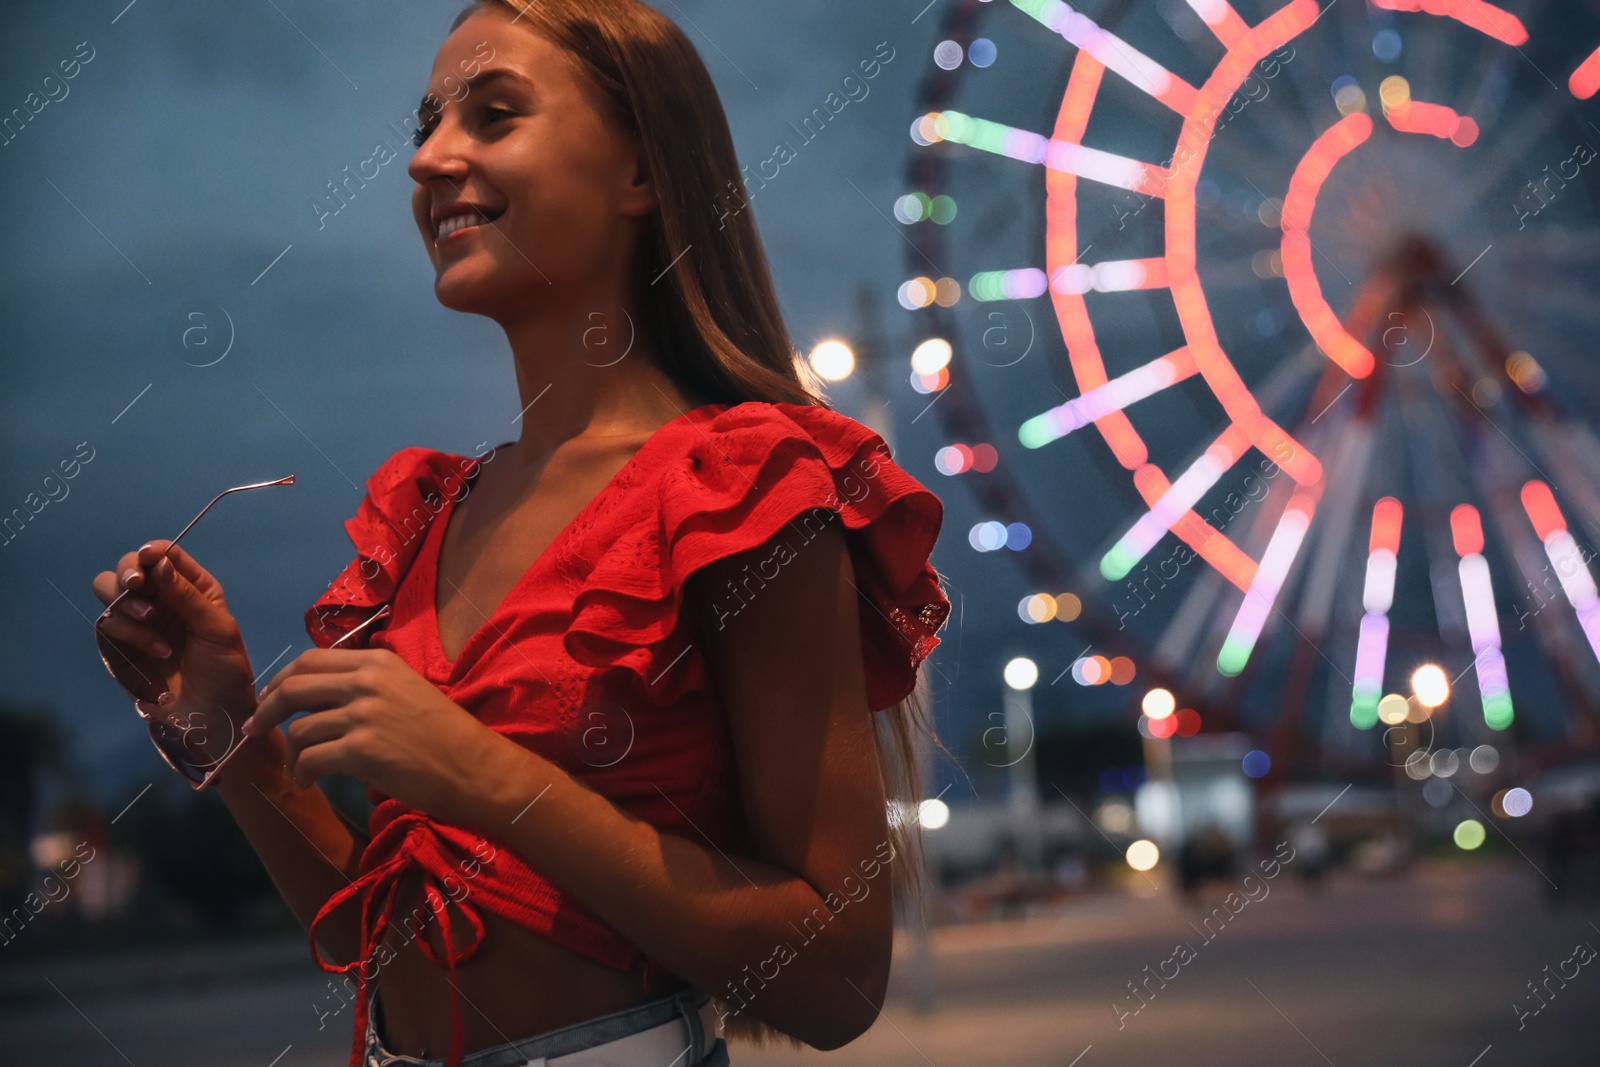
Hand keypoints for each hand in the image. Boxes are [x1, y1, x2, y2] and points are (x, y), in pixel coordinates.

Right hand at [92, 541, 257, 768]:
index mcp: (192, 588)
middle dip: (128, 572)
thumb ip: (187, 595)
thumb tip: (159, 562)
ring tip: (154, 625)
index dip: (152, 552)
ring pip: (110, 594)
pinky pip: (108, 626)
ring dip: (129, 608)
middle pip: (128, 568)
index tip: (148, 558)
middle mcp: (162, 600)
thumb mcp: (217, 629)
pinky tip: (158, 653)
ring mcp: (139, 622)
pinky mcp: (122, 646)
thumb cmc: (225, 670)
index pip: (164, 555)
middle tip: (137, 585)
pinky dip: (130, 635)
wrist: (212, 715)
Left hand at [246, 647, 508, 819]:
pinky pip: (310, 759)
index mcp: (378, 662)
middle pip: (294, 686)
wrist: (477, 768)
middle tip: (257, 729)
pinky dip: (301, 774)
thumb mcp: (409, 691)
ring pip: (299, 728)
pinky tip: (307, 783)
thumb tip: (322, 697)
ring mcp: (364, 714)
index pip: (310, 661)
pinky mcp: (362, 749)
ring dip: (290, 753)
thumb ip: (370, 685)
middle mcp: (368, 681)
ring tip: (299, 770)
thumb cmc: (447, 736)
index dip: (281, 681)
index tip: (269, 700)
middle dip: (268, 709)